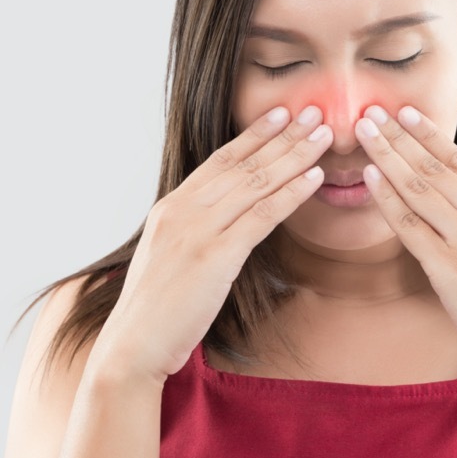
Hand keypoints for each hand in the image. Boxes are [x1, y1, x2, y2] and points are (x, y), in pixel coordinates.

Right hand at [87, 105, 333, 384]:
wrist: (132, 346)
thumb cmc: (156, 312)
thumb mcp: (169, 258)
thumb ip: (195, 232)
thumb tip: (226, 222)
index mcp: (171, 207)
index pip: (220, 160)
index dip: (254, 135)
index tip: (281, 114)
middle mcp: (182, 210)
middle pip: (243, 164)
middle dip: (283, 136)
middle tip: (314, 111)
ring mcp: (196, 231)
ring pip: (255, 183)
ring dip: (295, 155)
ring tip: (324, 134)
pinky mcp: (213, 256)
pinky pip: (260, 216)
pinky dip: (290, 193)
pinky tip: (314, 178)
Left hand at [354, 105, 456, 389]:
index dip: (430, 135)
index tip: (407, 113)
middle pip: (435, 168)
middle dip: (400, 137)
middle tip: (373, 111)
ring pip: (420, 190)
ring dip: (388, 157)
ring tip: (365, 132)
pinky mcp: (450, 270)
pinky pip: (411, 228)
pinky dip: (388, 200)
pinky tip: (370, 178)